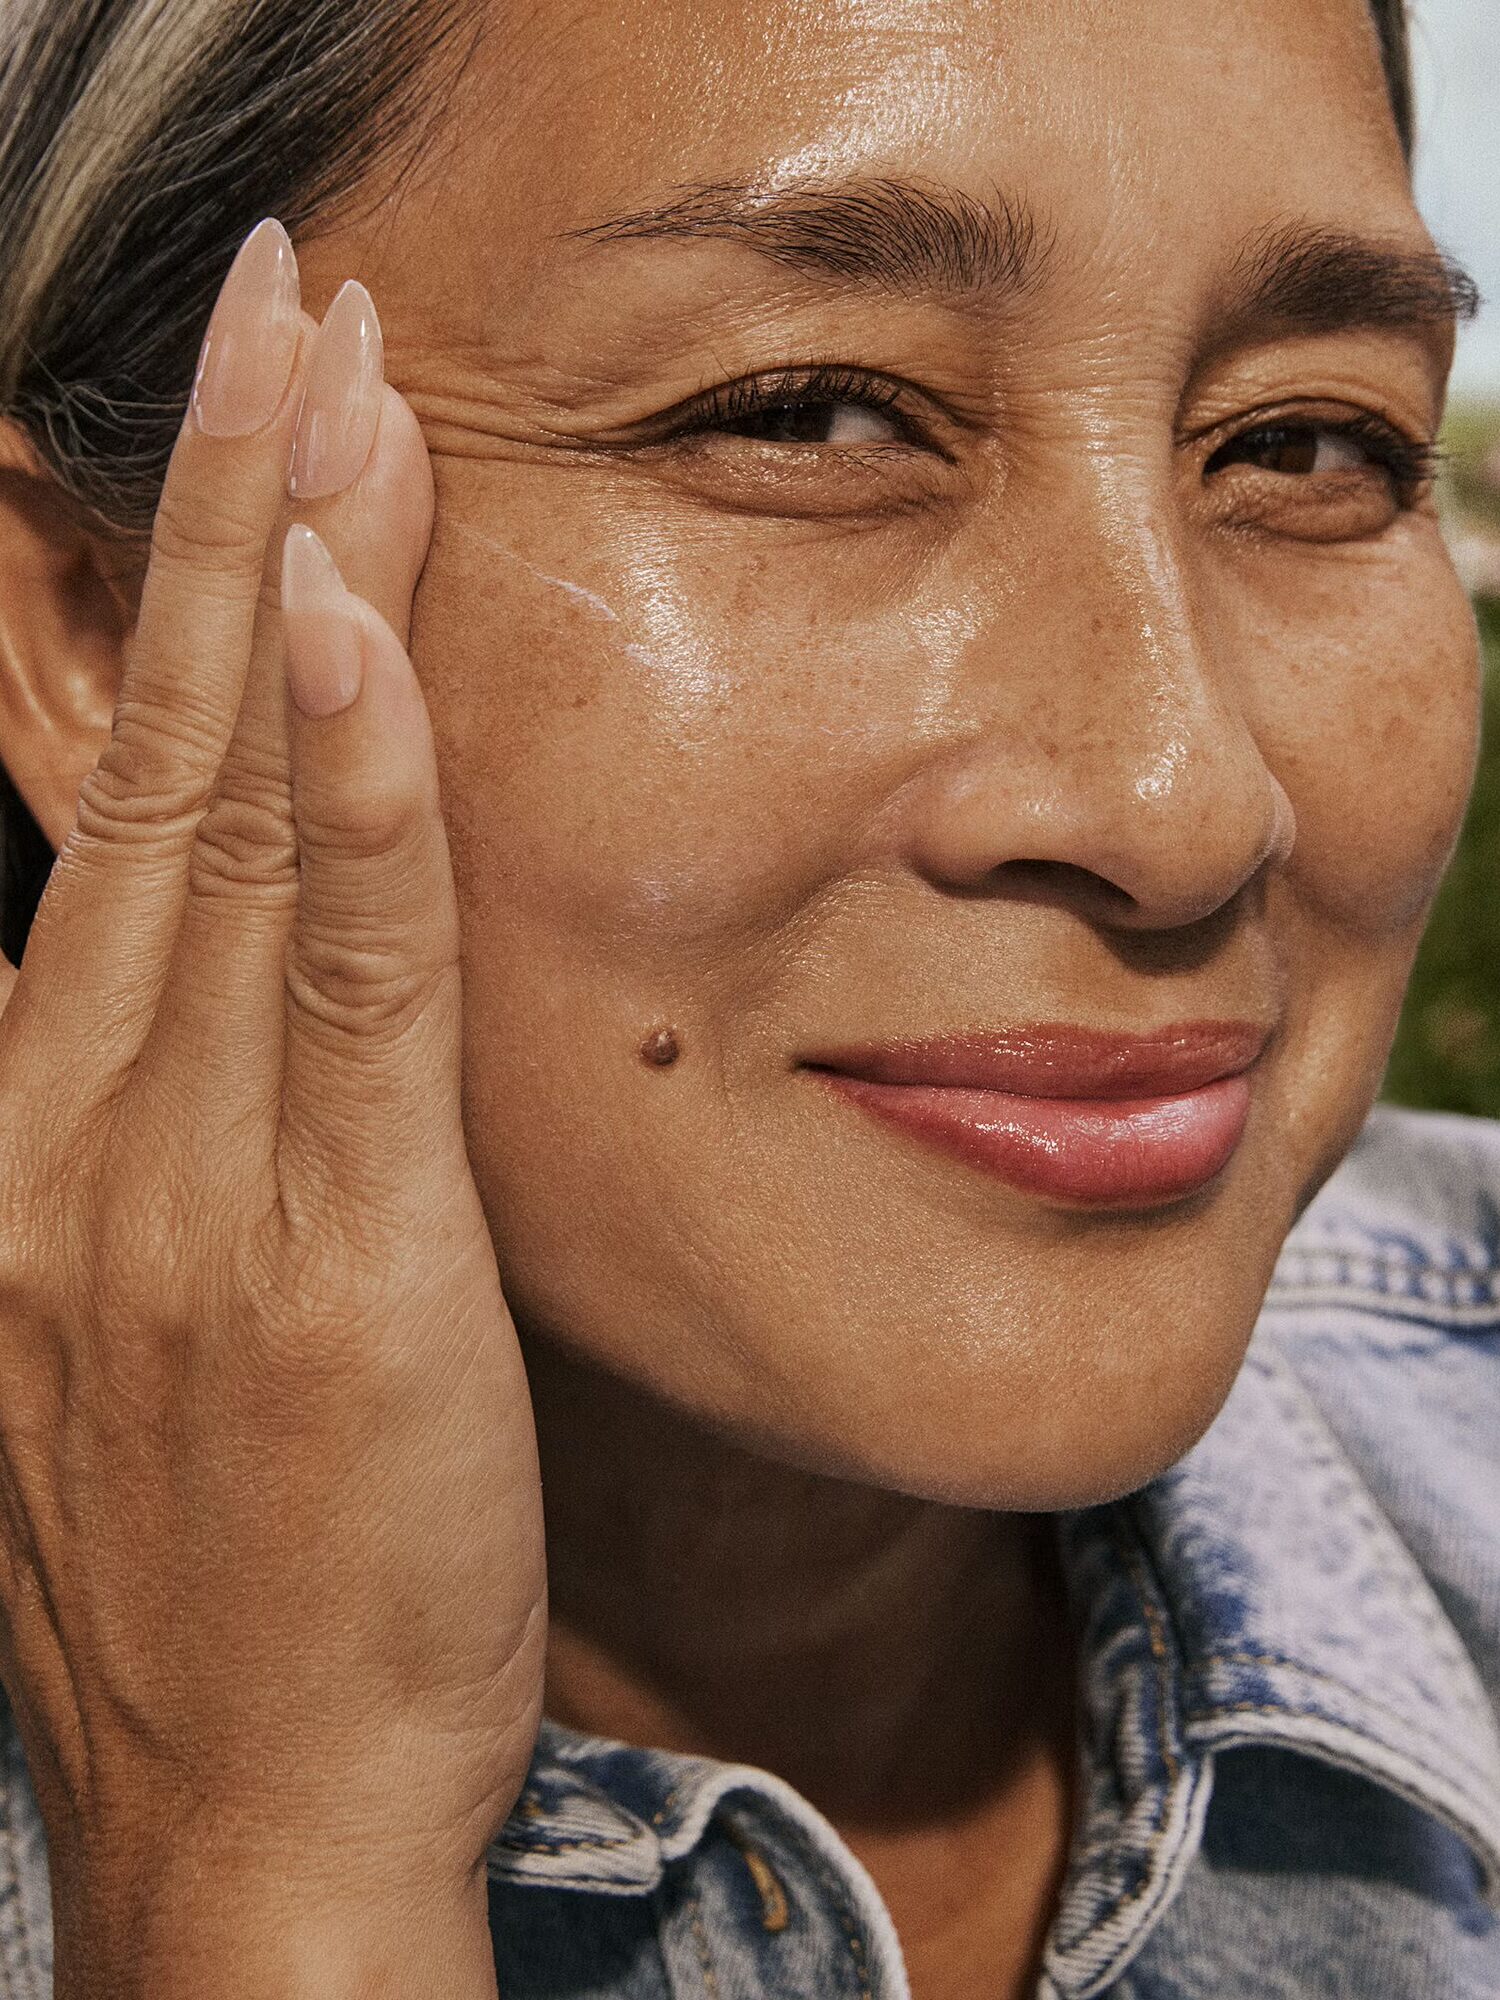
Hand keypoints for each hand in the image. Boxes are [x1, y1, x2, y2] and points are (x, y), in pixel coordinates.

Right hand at [0, 222, 544, 1996]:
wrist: (246, 1816)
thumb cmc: (224, 1571)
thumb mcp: (138, 1318)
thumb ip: (156, 1132)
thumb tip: (197, 982)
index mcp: (32, 1136)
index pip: (113, 805)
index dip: (172, 603)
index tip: (251, 448)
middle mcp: (66, 1130)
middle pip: (156, 758)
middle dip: (217, 515)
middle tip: (285, 311)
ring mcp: (170, 1190)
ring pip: (237, 821)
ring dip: (285, 577)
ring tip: (339, 377)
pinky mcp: (318, 1256)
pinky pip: (338, 977)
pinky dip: (347, 787)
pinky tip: (354, 625)